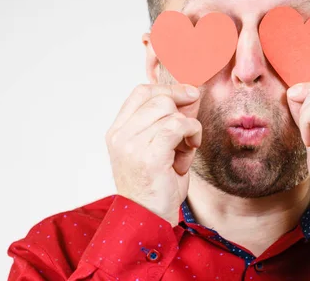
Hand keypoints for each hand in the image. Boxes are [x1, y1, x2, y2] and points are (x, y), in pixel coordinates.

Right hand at [105, 84, 201, 226]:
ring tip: (185, 148)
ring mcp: (131, 145)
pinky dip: (192, 133)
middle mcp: (120, 136)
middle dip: (182, 109)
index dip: (167, 88)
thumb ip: (168, 120)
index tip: (188, 96)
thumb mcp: (159, 147)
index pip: (141, 92)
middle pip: (158, 98)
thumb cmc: (157, 186)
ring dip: (188, 127)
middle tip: (188, 132)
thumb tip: (190, 93)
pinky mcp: (148, 156)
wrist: (150, 220)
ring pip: (170, 111)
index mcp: (117, 131)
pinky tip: (190, 148)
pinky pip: (178, 126)